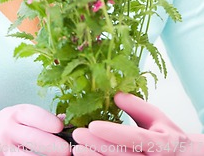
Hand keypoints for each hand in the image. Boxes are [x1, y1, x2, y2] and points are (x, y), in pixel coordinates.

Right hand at [0, 104, 70, 154]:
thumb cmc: (13, 124)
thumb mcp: (23, 115)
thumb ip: (42, 118)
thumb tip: (64, 121)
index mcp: (17, 113)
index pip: (36, 116)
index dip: (50, 123)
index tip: (62, 128)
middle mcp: (8, 129)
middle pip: (34, 139)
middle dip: (54, 146)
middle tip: (67, 151)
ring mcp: (2, 147)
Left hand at [72, 92, 202, 154]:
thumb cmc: (167, 136)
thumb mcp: (156, 117)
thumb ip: (136, 105)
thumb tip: (114, 94)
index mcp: (162, 143)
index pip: (135, 138)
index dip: (112, 132)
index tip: (92, 124)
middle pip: (122, 155)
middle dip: (97, 145)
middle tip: (78, 134)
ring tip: (77, 149)